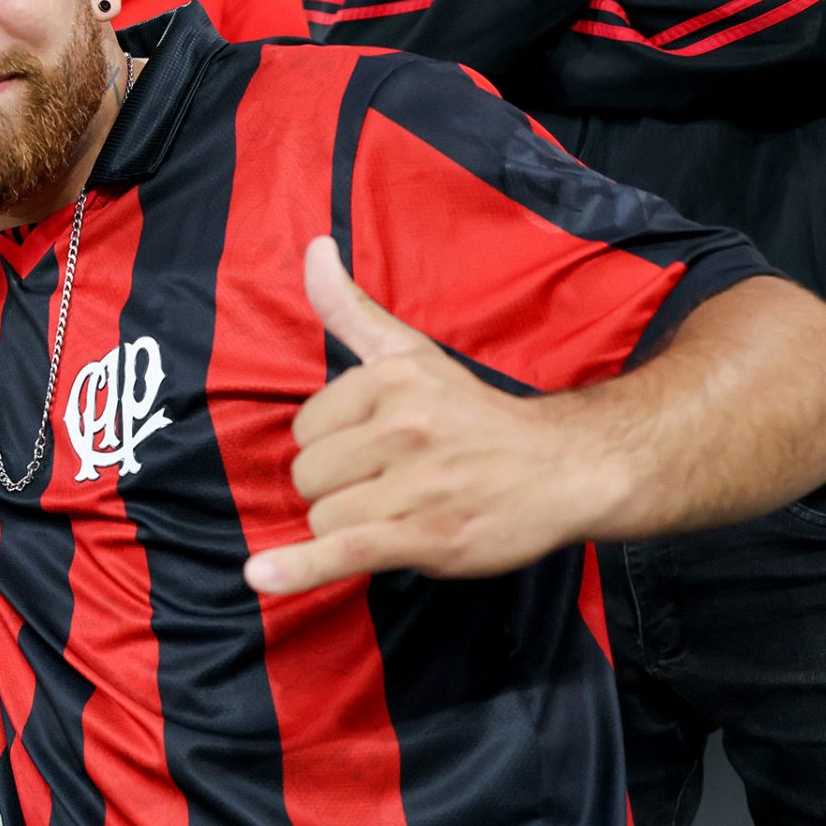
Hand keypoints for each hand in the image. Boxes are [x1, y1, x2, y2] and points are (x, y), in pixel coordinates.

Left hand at [243, 239, 620, 595]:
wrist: (565, 468)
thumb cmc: (476, 416)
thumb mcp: (412, 351)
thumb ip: (351, 309)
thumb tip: (312, 248)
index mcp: (391, 379)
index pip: (304, 428)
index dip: (333, 447)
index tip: (379, 448)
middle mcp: (403, 425)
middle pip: (307, 474)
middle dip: (338, 488)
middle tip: (395, 483)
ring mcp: (416, 483)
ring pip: (322, 516)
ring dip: (351, 527)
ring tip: (403, 512)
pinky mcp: (427, 535)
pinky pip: (342, 550)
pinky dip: (298, 569)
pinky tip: (259, 577)